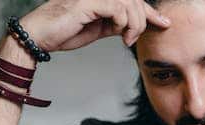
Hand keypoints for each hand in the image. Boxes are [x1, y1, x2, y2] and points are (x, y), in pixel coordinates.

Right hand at [18, 0, 170, 51]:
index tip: (164, 23)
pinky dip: (124, 23)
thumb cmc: (65, 32)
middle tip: (135, 39)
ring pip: (129, 3)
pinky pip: (118, 8)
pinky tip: (120, 35)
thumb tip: (136, 26)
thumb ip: (117, 24)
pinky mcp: (87, 2)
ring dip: (134, 24)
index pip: (132, 0)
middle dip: (144, 20)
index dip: (150, 11)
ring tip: (126, 40)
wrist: (39, 37)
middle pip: (134, 0)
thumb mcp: (99, 29)